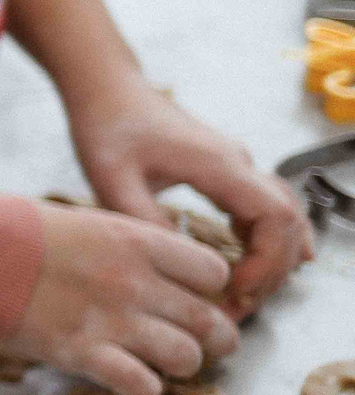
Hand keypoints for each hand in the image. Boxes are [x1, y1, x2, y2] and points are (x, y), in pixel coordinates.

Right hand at [4, 199, 239, 394]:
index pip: (212, 272)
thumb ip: (131, 248)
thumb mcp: (89, 223)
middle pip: (209, 320)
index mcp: (138, 242)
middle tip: (209, 344)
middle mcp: (134, 282)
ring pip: (185, 357)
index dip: (209, 289)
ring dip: (181, 365)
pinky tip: (132, 382)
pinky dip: (144, 389)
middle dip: (217, 339)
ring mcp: (110, 319)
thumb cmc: (22, 232)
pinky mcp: (82, 353)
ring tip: (164, 363)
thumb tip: (159, 272)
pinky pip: (141, 386)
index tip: (193, 296)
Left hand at [65, 79, 311, 315]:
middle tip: (235, 307)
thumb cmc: (106, 126)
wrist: (105, 87)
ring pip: (282, 216)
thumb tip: (179, 264)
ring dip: (270, 259)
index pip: (274, 217)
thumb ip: (144, 220)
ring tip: (239, 296)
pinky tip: (254, 268)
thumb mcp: (112, 179)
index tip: (235, 290)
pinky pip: (264, 208)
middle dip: (271, 271)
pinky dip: (265, 241)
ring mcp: (235, 165)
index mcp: (217, 165)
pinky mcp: (224, 170)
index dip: (267, 262)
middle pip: (288, 223)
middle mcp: (237, 163)